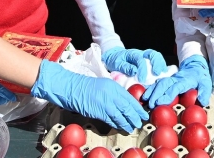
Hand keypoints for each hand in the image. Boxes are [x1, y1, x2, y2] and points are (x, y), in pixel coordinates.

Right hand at [31, 60, 147, 131]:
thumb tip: (123, 104)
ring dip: (127, 122)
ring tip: (132, 127)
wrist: (71, 87)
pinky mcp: (98, 110)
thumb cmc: (85, 86)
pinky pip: (110, 119)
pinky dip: (117, 124)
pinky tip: (121, 127)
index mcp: (113, 85)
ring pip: (120, 115)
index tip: (142, 113)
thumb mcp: (102, 85)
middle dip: (135, 116)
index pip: (129, 98)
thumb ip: (113, 93)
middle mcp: (111, 93)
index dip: (137, 107)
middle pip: (127, 107)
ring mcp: (105, 102)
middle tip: (139, 123)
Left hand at [102, 46, 167, 82]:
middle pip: (152, 54)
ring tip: (163, 73)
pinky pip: (157, 60)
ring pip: (156, 56)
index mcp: (132, 54)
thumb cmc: (116, 60)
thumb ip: (124, 67)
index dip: (142, 69)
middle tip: (157, 73)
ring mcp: (145, 56)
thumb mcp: (116, 64)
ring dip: (160, 64)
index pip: (140, 60)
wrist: (114, 55)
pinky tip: (164, 73)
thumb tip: (134, 71)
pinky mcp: (148, 60)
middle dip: (156, 63)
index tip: (142, 79)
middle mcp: (141, 53)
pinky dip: (161, 66)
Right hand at [142, 55, 211, 107]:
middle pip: (163, 84)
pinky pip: (157, 83)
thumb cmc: (200, 77)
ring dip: (151, 91)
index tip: (160, 102)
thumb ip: (204, 92)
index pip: (175, 87)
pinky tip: (145, 95)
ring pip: (159, 83)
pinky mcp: (167, 80)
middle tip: (150, 104)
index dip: (167, 95)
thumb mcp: (206, 84)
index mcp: (185, 80)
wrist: (195, 66)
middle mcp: (175, 79)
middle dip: (155, 93)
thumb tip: (203, 102)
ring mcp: (170, 78)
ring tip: (144, 100)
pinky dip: (150, 89)